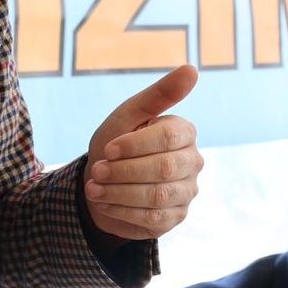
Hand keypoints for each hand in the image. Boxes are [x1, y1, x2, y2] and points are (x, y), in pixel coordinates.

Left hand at [83, 64, 202, 239]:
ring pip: (158, 196)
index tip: (107, 149)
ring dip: (120, 192)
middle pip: (164, 168)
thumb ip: (159, 94)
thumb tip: (192, 69)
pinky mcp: (176, 217)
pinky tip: (105, 203)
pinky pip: (153, 219)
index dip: (134, 145)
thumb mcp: (129, 116)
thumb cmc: (117, 143)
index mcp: (185, 132)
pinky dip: (123, 210)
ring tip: (94, 189)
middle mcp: (193, 162)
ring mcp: (187, 192)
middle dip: (124, 171)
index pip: (168, 137)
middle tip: (96, 171)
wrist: (104, 183)